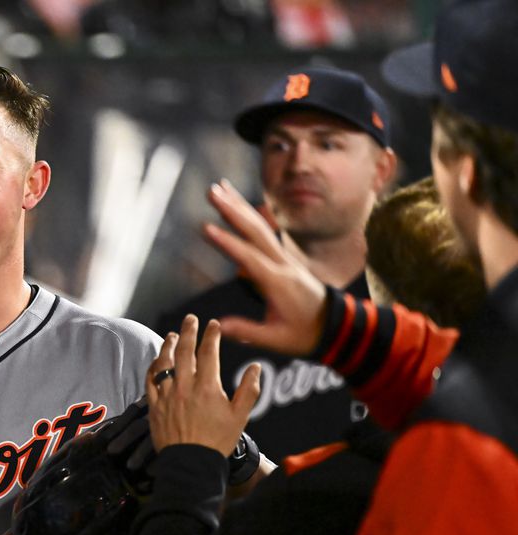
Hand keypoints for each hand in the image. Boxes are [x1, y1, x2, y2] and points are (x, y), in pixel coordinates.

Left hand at [146, 315, 260, 455]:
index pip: (209, 353)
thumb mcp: (240, 417)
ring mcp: (167, 395)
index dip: (212, 335)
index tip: (214, 324)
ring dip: (168, 345)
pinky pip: (150, 380)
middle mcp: (185, 387)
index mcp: (208, 387)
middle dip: (188, 331)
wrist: (191, 464)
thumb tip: (256, 367)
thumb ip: (249, 390)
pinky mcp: (154, 405)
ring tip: (172, 335)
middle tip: (191, 319)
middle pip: (184, 351)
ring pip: (164, 362)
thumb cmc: (218, 442)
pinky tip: (157, 360)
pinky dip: (154, 366)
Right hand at [204, 179, 326, 355]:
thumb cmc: (306, 334)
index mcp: (278, 282)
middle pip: (256, 231)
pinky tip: (237, 204)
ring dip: (239, 205)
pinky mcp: (283, 258)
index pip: (249, 258)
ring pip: (260, 226)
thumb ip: (248, 331)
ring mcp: (284, 258)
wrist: (335, 326)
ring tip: (219, 188)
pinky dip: (250, 215)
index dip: (228, 243)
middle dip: (232, 209)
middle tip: (211, 191)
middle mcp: (282, 264)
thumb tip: (219, 326)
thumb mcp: (277, 339)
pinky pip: (264, 231)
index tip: (206, 228)